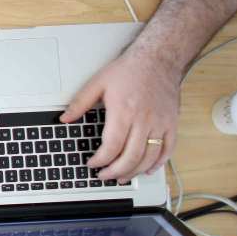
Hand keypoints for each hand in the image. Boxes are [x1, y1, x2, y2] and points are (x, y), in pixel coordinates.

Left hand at [60, 48, 180, 182]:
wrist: (158, 59)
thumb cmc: (129, 70)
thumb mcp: (98, 83)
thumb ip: (79, 103)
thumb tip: (64, 118)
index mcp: (123, 112)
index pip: (111, 146)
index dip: (100, 160)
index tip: (92, 163)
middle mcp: (143, 120)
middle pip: (130, 157)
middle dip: (115, 171)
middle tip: (104, 176)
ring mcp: (160, 123)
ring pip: (149, 157)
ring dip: (135, 172)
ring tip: (122, 177)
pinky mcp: (172, 123)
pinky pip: (168, 149)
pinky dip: (158, 164)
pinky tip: (147, 169)